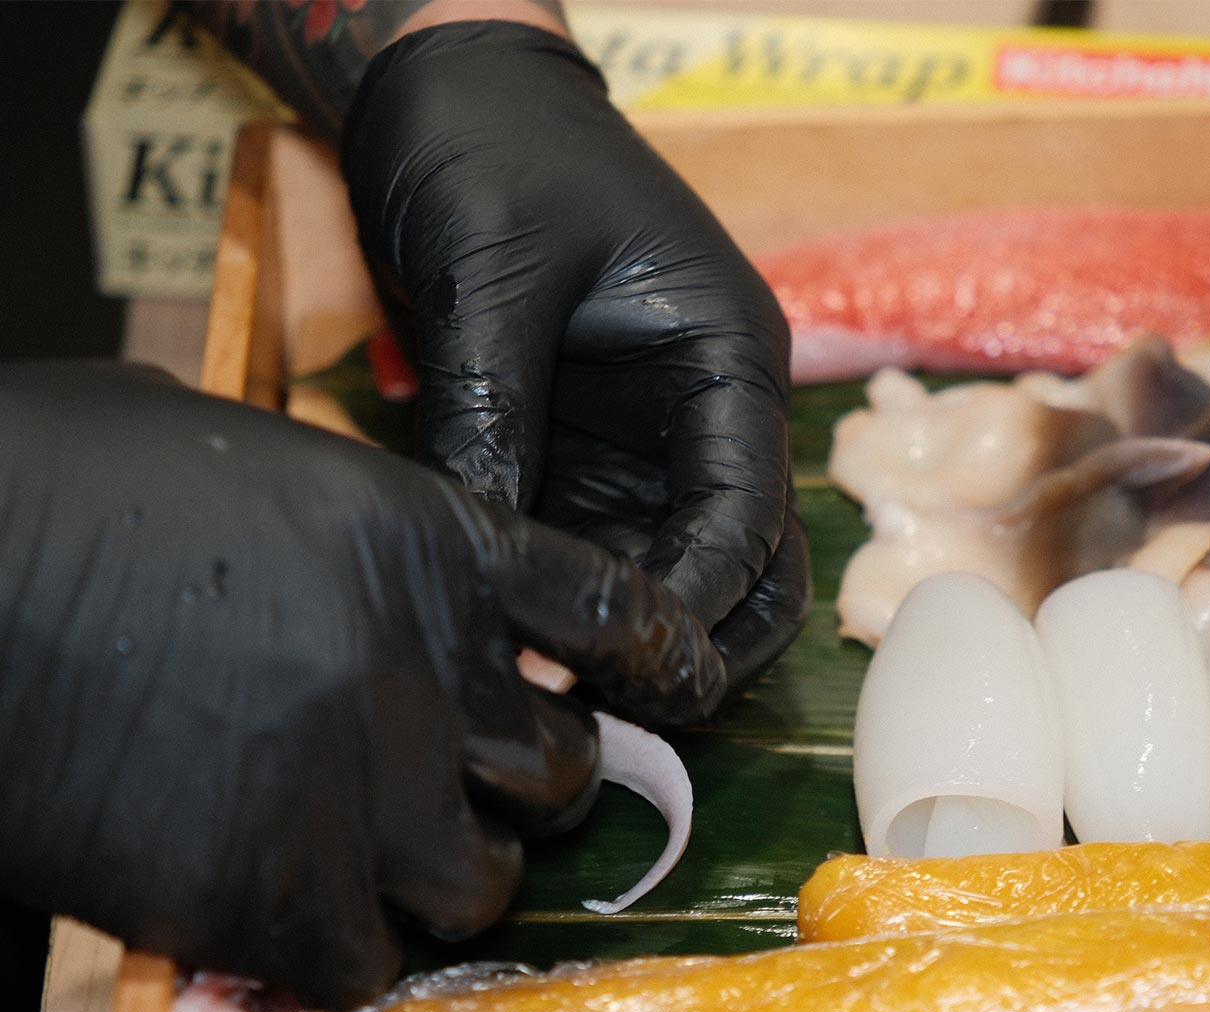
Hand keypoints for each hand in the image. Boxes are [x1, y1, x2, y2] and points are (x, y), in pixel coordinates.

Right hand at [0, 362, 723, 1009]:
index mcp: (433, 545)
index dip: (658, 663)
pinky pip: (369, 959)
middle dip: (525, 790)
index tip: (667, 692)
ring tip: (372, 861)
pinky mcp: (271, 890)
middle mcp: (425, 666)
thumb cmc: (69, 487)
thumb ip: (355, 526)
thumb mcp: (251, 459)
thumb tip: (371, 569)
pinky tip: (284, 911)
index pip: (616, 618)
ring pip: (482, 883)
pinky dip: (342, 949)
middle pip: (561, 772)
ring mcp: (358, 785)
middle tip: (464, 790)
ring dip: (443, 880)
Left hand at [341, 20, 807, 684]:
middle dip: (698, 637)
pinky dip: (577, 599)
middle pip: (749, 563)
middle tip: (615, 707)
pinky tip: (523, 636)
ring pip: (680, 573)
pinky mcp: (585, 453)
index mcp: (728, 358)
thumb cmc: (491, 152)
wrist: (445, 90)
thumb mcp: (492, 279)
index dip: (703, 599)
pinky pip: (602, 549)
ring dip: (635, 633)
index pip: (749, 510)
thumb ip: (494, 417)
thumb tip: (485, 559)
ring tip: (560, 691)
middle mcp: (707, 413)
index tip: (637, 664)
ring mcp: (648, 440)